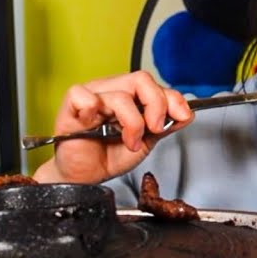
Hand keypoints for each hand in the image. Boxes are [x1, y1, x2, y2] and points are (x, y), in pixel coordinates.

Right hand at [33, 71, 192, 184]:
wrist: (86, 178)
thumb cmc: (109, 156)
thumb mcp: (146, 142)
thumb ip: (164, 126)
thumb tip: (186, 114)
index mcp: (129, 94)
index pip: (155, 84)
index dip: (172, 99)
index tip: (181, 117)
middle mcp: (112, 90)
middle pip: (141, 80)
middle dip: (156, 105)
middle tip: (155, 128)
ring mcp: (91, 96)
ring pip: (120, 95)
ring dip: (132, 122)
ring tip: (129, 142)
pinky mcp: (70, 106)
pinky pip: (81, 95)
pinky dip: (91, 108)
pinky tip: (94, 125)